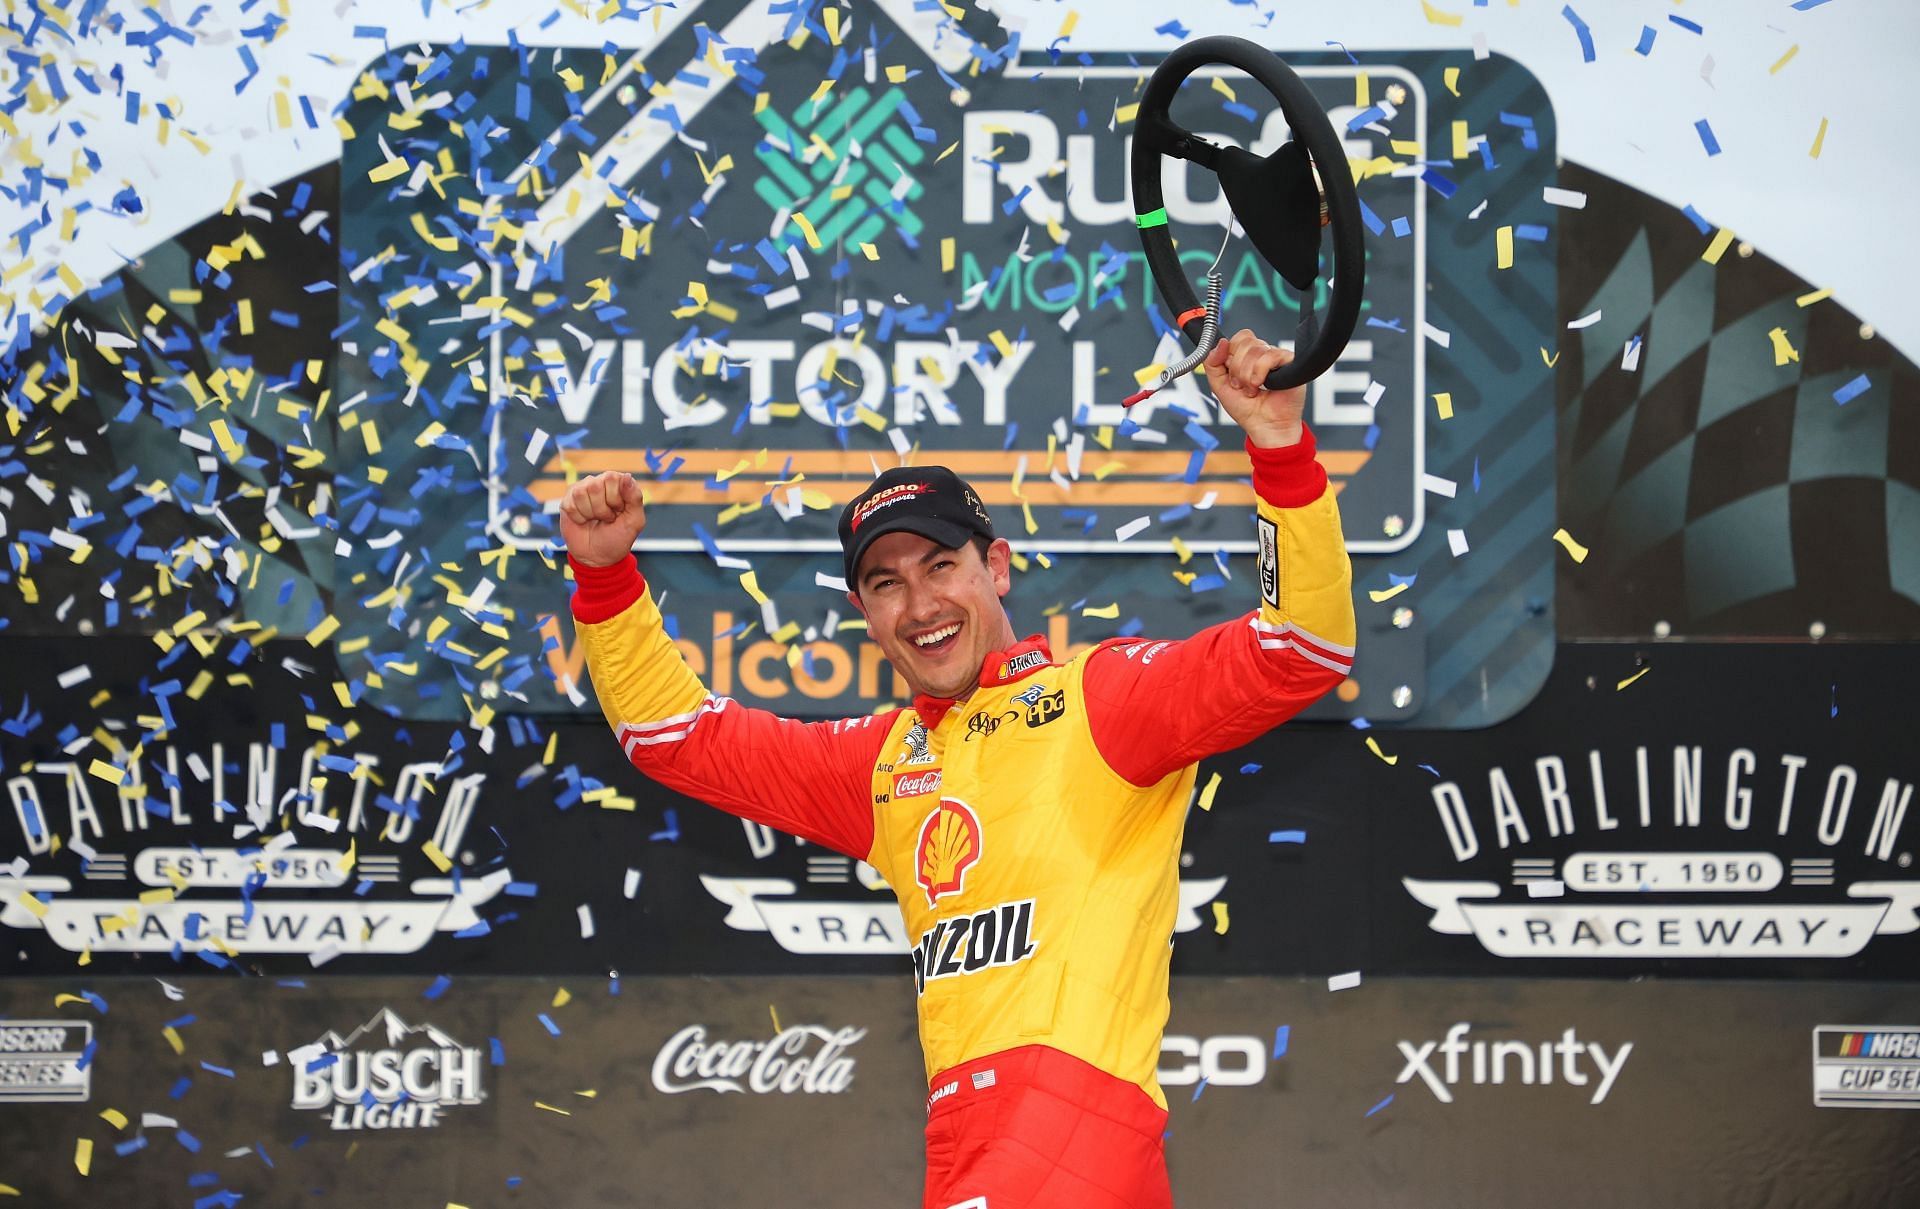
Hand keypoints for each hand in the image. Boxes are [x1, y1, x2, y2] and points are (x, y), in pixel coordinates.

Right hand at [558, 471, 645, 566]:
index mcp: (618, 483)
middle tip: (607, 518)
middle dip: (602, 509)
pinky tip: (584, 522)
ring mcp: (582, 490)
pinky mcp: (568, 501)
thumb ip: (635, 497)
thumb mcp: (634, 520)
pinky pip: (570, 505)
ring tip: (595, 520)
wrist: (598, 557)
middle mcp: (600, 482)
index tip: (619, 511)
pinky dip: (579, 518)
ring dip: (590, 514)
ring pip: (580, 494)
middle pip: (595, 485)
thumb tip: (627, 476)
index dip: (615, 499)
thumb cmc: (618, 538)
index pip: (612, 478)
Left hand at [1203, 328, 1306, 447]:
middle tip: (1241, 385)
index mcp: (1246, 357)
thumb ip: (1212, 364)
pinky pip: (1271, 355)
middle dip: (1237, 368)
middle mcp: (1261, 355)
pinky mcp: (1289, 362)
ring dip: (1248, 375)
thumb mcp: (1219, 386)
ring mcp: (1275, 357)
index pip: (1236, 339)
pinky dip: (1260, 372)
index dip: (1229, 356)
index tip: (1230, 375)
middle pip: (1245, 341)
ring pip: (1256, 349)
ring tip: (1252, 389)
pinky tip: (1263, 386)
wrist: (1265, 427)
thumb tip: (1220, 342)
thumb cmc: (1247, 410)